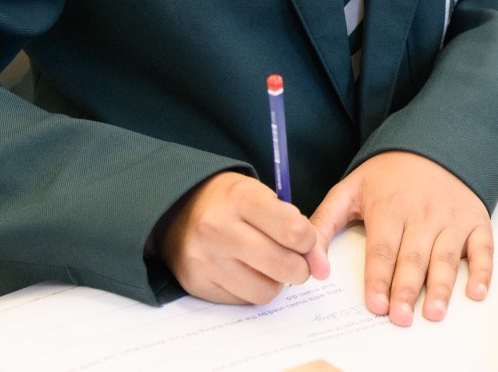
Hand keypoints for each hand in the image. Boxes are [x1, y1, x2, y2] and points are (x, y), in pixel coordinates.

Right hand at [160, 172, 329, 305]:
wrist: (176, 209)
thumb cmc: (230, 202)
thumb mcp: (262, 196)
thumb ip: (295, 225)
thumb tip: (320, 268)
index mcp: (240, 198)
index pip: (293, 231)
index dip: (309, 241)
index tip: (304, 240)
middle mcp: (218, 229)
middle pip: (283, 266)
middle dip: (300, 268)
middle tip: (295, 261)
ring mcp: (204, 259)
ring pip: (265, 291)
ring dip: (276, 282)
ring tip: (268, 265)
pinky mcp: (196, 283)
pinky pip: (243, 301)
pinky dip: (252, 289)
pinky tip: (246, 271)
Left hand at [311, 151, 492, 325]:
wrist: (435, 144)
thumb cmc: (389, 175)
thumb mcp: (349, 190)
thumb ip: (324, 224)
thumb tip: (314, 264)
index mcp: (390, 207)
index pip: (383, 249)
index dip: (379, 279)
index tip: (376, 305)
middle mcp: (423, 214)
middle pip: (414, 258)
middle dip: (407, 290)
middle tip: (401, 319)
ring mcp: (453, 218)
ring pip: (446, 257)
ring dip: (442, 287)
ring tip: (434, 313)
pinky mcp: (476, 221)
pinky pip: (483, 248)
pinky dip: (483, 271)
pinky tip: (476, 293)